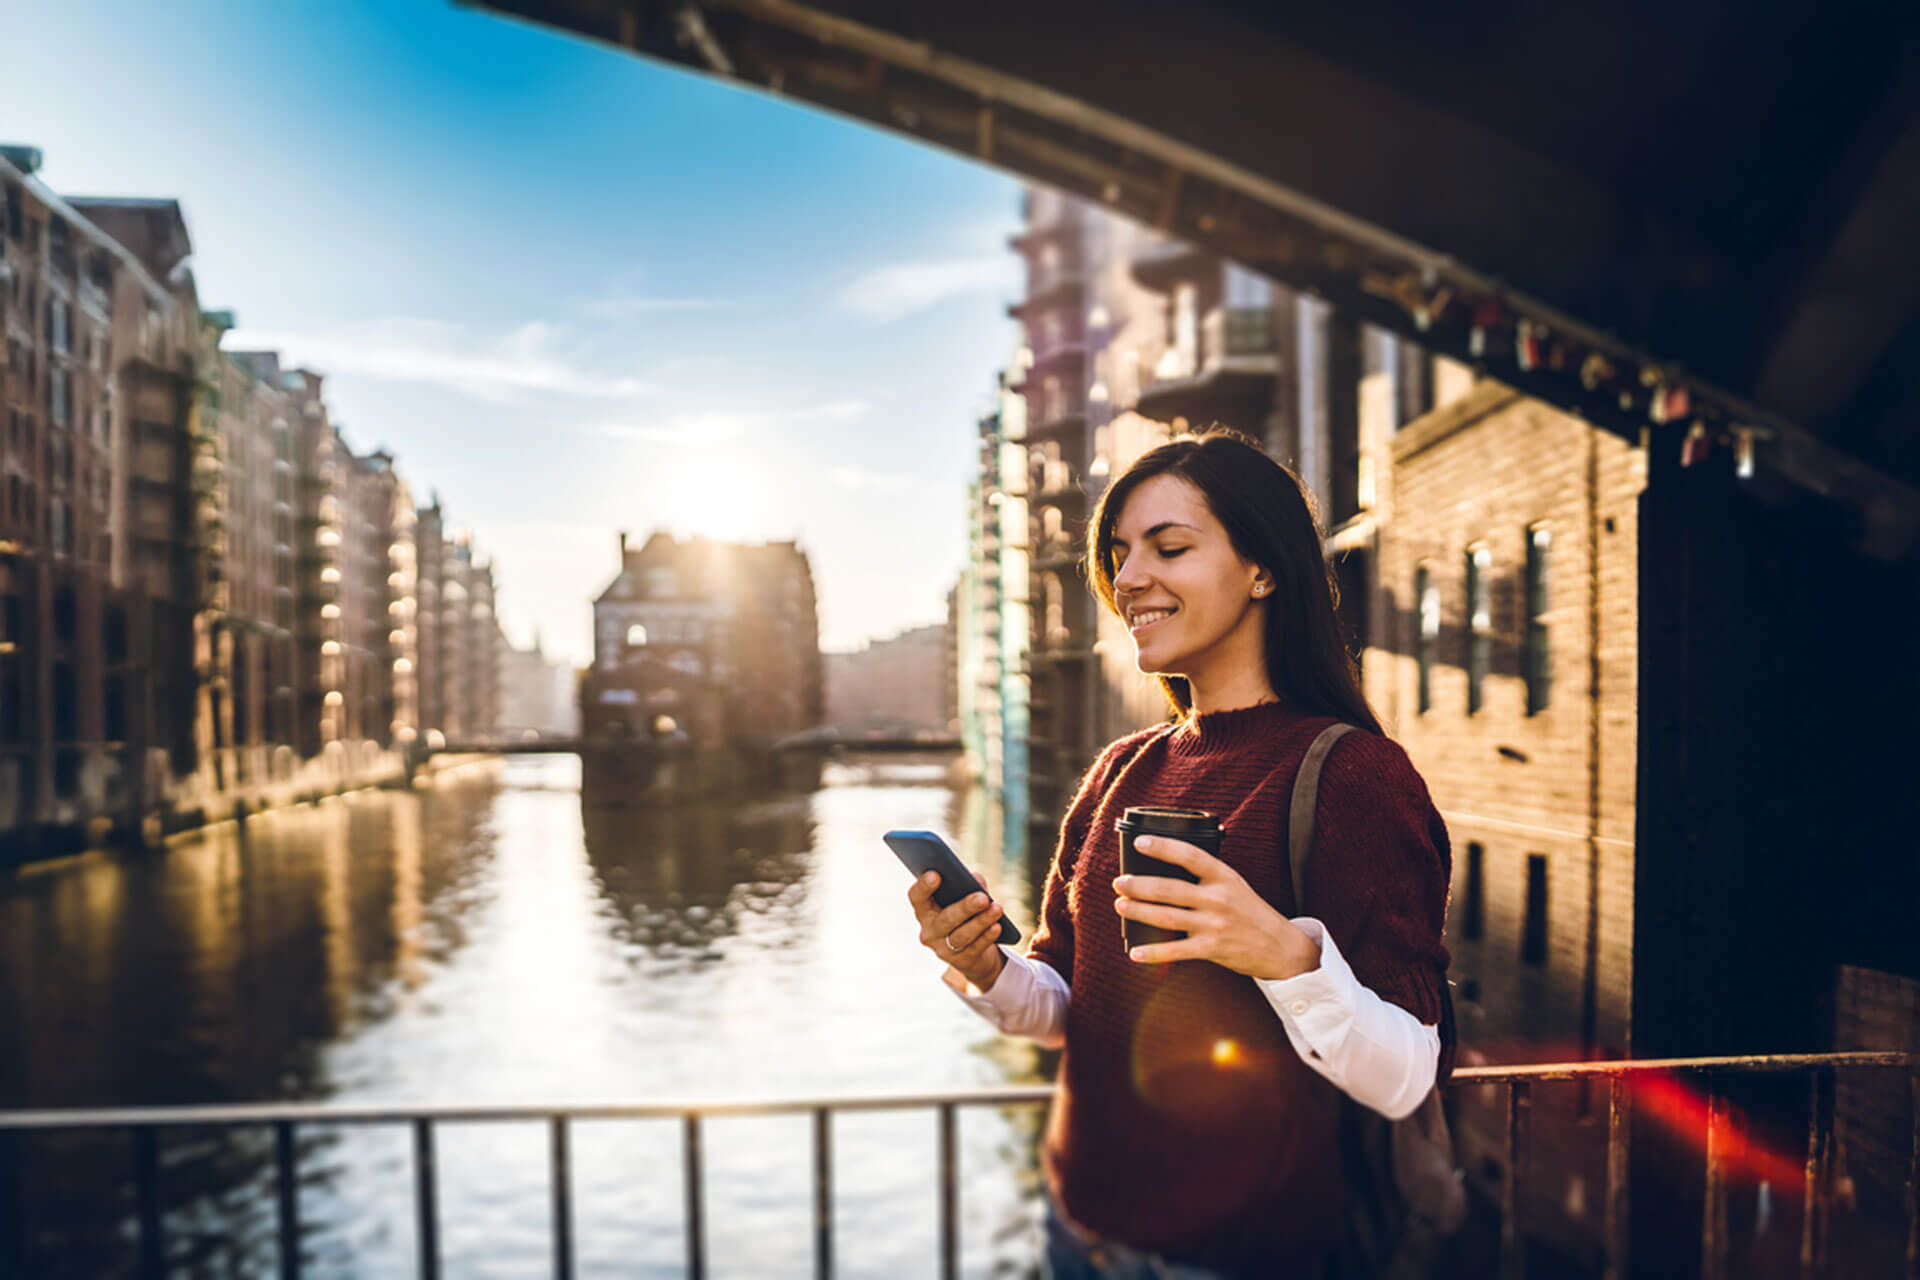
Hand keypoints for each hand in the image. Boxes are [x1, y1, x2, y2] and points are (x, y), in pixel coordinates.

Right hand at [908, 872, 1007, 991]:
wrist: (974, 949)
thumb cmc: (966, 913)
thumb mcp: (965, 896)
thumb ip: (968, 883)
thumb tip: (975, 880)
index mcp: (924, 909)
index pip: (917, 897)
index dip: (923, 886)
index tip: (935, 874)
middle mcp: (929, 931)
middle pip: (945, 919)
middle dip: (965, 908)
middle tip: (982, 898)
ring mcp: (942, 949)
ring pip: (962, 935)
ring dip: (981, 921)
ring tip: (997, 909)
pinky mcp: (960, 962)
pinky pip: (974, 948)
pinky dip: (987, 936)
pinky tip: (997, 926)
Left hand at [1114, 835, 1320, 977]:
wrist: (1280, 947)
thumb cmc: (1250, 912)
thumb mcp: (1234, 884)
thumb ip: (1206, 876)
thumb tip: (1166, 867)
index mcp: (1223, 876)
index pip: (1190, 855)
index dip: (1163, 847)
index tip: (1139, 842)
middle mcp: (1218, 898)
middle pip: (1170, 888)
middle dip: (1139, 885)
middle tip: (1119, 882)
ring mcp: (1215, 924)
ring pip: (1167, 917)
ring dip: (1139, 912)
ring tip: (1120, 906)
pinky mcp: (1212, 948)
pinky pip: (1176, 951)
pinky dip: (1153, 953)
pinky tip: (1135, 953)